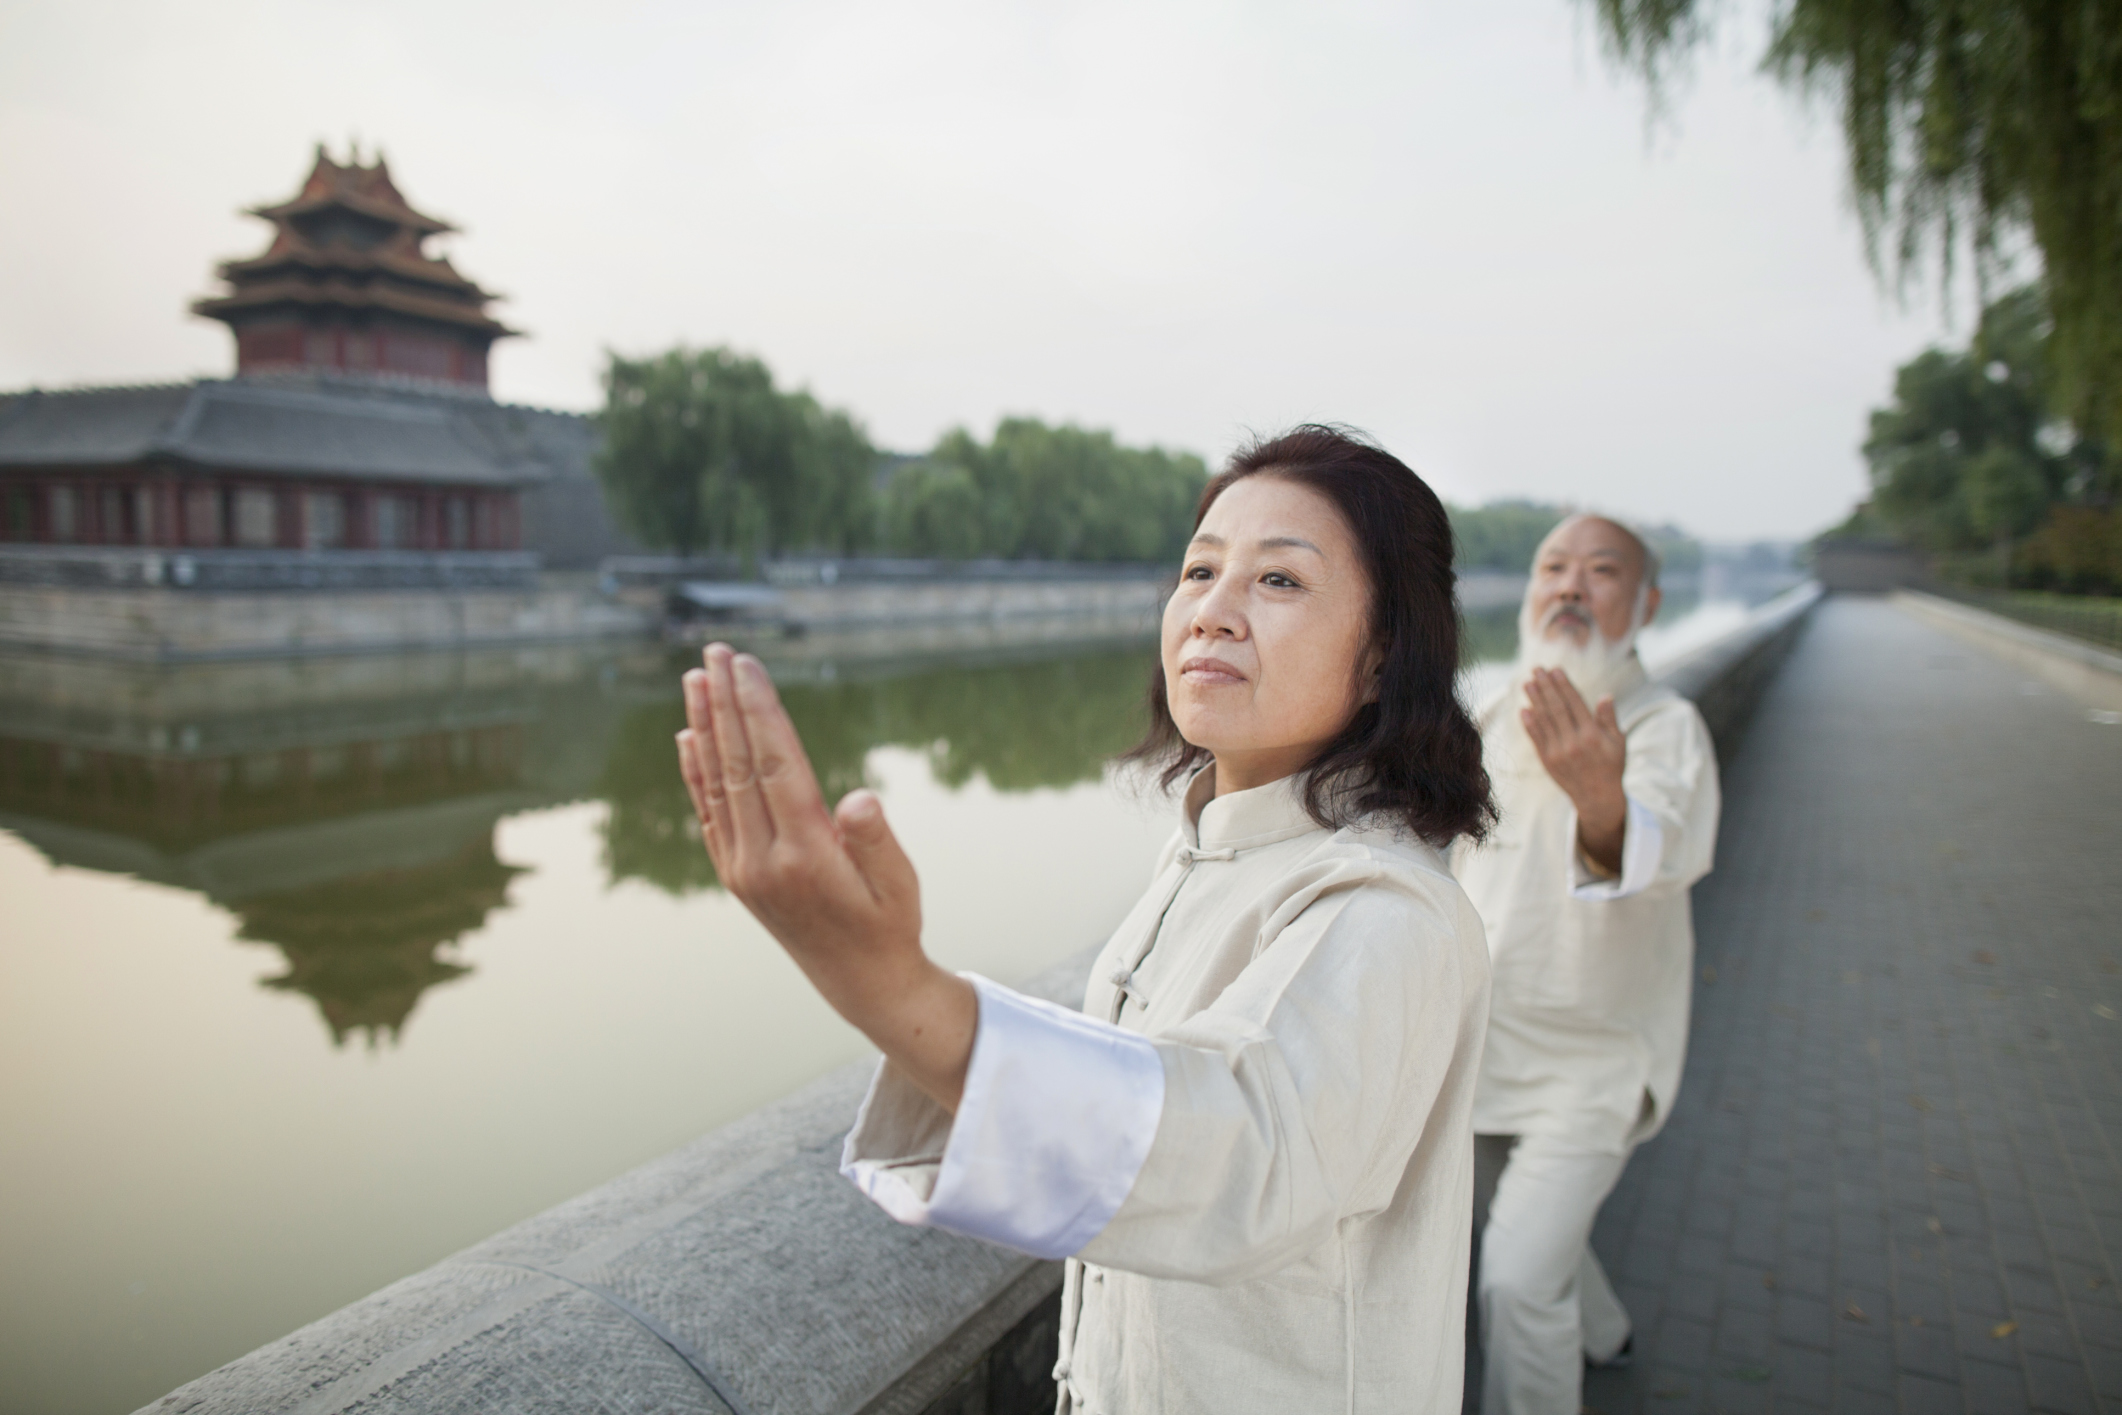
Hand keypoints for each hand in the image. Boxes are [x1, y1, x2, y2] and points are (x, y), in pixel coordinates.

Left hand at [676, 643, 975, 1111]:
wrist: (861, 984)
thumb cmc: (891, 924)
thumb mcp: (900, 884)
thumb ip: (876, 841)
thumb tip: (859, 798)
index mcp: (806, 854)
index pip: (775, 765)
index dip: (758, 710)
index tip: (745, 665)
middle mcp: (763, 861)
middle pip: (737, 765)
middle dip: (724, 703)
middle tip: (713, 652)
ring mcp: (742, 870)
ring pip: (717, 783)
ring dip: (705, 727)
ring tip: (694, 678)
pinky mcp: (736, 876)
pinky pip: (709, 813)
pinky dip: (696, 771)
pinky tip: (690, 737)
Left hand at [1520, 667, 1627, 875]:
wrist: (1598, 798)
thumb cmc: (1611, 766)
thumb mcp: (1618, 742)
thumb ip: (1609, 719)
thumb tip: (1606, 696)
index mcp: (1593, 735)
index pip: (1575, 704)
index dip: (1563, 685)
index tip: (1555, 669)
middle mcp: (1574, 743)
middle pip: (1556, 709)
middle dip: (1545, 687)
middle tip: (1536, 669)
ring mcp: (1558, 753)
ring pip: (1544, 721)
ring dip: (1534, 701)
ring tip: (1528, 683)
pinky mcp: (1547, 761)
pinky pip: (1536, 738)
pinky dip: (1530, 724)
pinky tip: (1524, 709)